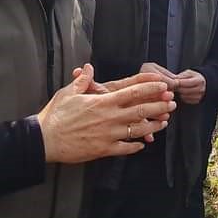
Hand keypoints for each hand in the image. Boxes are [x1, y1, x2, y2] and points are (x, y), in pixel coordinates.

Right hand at [37, 64, 175, 162]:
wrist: (45, 140)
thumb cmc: (55, 115)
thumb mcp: (68, 93)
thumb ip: (83, 81)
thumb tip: (88, 68)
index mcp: (103, 102)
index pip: (133, 92)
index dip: (151, 89)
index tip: (163, 86)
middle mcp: (110, 117)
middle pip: (141, 111)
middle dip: (159, 106)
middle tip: (172, 103)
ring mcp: (109, 134)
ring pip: (138, 130)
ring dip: (154, 125)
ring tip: (164, 122)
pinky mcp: (104, 149)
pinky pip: (125, 148)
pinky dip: (136, 145)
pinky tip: (143, 144)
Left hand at [175, 69, 206, 103]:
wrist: (201, 82)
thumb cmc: (193, 77)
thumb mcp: (188, 73)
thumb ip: (181, 76)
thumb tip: (172, 81)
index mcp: (199, 80)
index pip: (185, 83)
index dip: (177, 82)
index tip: (171, 82)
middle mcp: (201, 89)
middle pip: (184, 91)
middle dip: (177, 88)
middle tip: (173, 86)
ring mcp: (199, 96)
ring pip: (184, 96)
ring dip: (179, 93)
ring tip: (178, 89)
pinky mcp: (197, 101)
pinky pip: (186, 100)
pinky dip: (182, 97)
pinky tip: (182, 93)